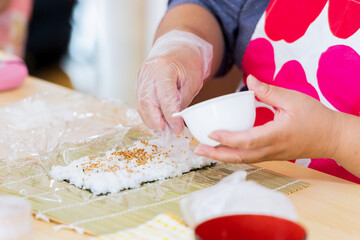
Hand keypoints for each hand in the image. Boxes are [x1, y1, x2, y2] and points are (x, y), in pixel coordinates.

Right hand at [136, 30, 212, 133]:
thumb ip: (182, 100)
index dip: (170, 115)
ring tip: (163, 133)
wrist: (177, 48)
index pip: (165, 97)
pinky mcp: (139, 84)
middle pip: (148, 103)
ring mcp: (141, 78)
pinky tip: (157, 124)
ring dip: (151, 122)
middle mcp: (148, 73)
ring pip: (142, 105)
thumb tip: (176, 121)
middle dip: (157, 122)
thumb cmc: (188, 62)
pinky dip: (148, 116)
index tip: (177, 128)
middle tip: (168, 134)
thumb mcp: (192, 81)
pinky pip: (141, 103)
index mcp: (163, 68)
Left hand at [194, 75, 339, 162]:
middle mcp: (271, 149)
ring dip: (222, 156)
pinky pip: (249, 157)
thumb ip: (269, 91)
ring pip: (242, 160)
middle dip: (216, 154)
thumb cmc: (315, 117)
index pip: (247, 141)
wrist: (332, 137)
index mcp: (276, 135)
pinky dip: (233, 155)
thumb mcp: (293, 99)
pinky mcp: (272, 155)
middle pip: (239, 157)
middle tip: (197, 149)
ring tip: (204, 151)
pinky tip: (223, 149)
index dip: (227, 139)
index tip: (210, 134)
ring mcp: (271, 155)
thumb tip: (250, 80)